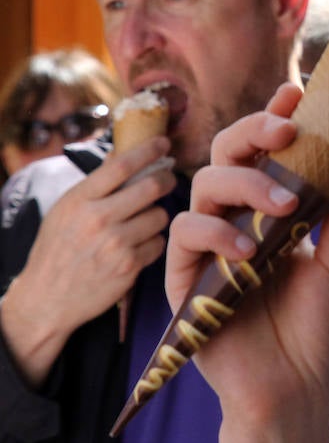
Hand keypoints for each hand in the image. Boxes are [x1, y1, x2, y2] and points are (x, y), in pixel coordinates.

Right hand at [0, 137, 176, 385]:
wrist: (46, 299)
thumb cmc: (57, 250)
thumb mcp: (65, 210)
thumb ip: (95, 184)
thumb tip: (123, 153)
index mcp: (80, 200)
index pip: (122, 165)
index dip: (149, 150)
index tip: (164, 143)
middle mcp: (98, 219)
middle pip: (151, 186)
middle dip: (166, 179)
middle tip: (168, 179)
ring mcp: (116, 244)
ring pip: (160, 215)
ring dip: (156, 217)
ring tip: (142, 223)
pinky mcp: (129, 266)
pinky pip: (159, 243)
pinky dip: (153, 243)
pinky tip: (138, 247)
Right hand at [166, 83, 328, 433]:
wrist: (293, 397)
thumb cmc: (314, 334)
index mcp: (272, 215)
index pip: (265, 155)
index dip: (273, 122)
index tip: (296, 95)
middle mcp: (237, 222)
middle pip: (226, 155)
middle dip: (253, 133)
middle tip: (287, 131)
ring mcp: (209, 248)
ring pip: (203, 185)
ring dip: (244, 184)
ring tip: (286, 207)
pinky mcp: (184, 278)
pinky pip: (184, 233)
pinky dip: (215, 230)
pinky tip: (249, 248)